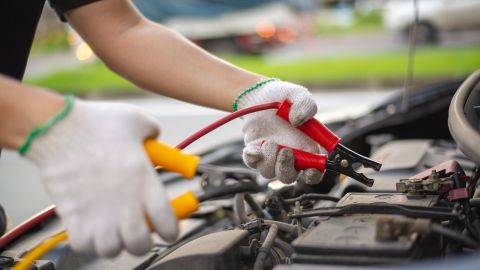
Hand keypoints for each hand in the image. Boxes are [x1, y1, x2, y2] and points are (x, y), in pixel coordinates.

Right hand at [24, 99, 177, 256]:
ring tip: (115, 229)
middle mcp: (125, 204)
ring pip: (112, 249)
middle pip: (141, 245)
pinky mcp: (73, 216)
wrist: (58, 128)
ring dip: (116, 243)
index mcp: (145, 183)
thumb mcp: (137, 120)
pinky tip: (92, 227)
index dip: (172, 230)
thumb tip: (155, 137)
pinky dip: (89, 242)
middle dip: (143, 241)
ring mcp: (98, 214)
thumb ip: (153, 132)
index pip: (168, 223)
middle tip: (141, 230)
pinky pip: (83, 245)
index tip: (170, 228)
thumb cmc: (96, 123)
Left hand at [238, 79, 323, 183]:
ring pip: (270, 172)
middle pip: (290, 177)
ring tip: (269, 141)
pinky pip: (252, 163)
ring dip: (270, 160)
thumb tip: (298, 120)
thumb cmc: (284, 98)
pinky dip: (253, 158)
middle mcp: (290, 156)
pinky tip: (254, 147)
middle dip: (287, 168)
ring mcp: (271, 156)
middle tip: (286, 151)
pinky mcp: (255, 153)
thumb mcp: (300, 96)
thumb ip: (306, 106)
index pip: (314, 171)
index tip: (311, 170)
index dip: (314, 175)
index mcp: (307, 147)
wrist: (260, 95)